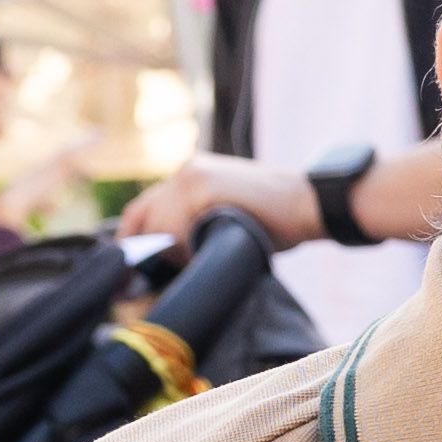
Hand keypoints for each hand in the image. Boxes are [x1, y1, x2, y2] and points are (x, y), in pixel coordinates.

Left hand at [122, 150, 328, 249]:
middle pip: (145, 216)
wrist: (310, 203)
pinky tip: (210, 244)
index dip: (133, 238)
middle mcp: (185, 169)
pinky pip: (176, 227)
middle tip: (162, 272)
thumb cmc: (277, 220)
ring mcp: (190, 175)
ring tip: (206, 250)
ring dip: (175, 248)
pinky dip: (186, 245)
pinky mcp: (201, 186)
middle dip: (151, 248)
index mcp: (190, 172)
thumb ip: (195, 223)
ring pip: (159, 224)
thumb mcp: (226, 215)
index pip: (144, 208)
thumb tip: (166, 255)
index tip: (131, 267)